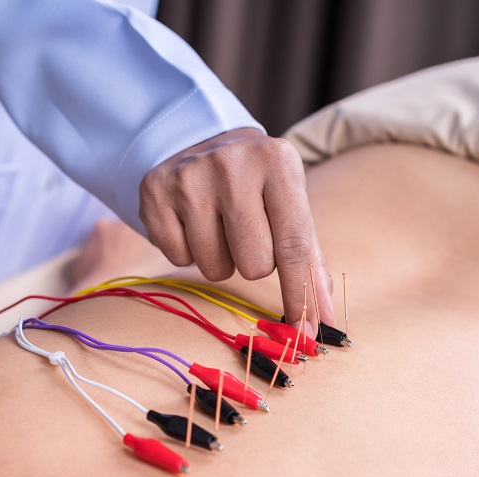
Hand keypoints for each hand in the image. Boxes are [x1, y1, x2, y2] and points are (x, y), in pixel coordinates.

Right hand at [139, 128, 334, 335]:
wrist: (201, 142)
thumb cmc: (257, 185)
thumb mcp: (289, 203)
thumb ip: (308, 257)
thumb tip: (323, 317)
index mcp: (278, 162)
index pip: (295, 244)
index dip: (302, 294)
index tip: (309, 333)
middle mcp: (233, 164)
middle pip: (254, 265)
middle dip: (253, 263)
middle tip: (246, 232)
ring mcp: (189, 176)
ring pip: (214, 268)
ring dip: (220, 258)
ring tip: (218, 225)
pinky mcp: (155, 192)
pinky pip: (179, 259)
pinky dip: (187, 252)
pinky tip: (191, 221)